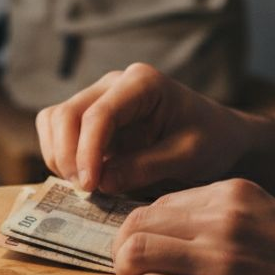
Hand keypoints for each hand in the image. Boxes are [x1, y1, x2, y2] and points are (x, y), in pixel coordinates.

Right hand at [36, 63, 255, 193]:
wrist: (219, 138)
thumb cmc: (210, 141)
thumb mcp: (187, 157)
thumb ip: (145, 167)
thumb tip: (100, 181)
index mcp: (142, 83)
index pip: (99, 113)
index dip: (87, 151)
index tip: (91, 186)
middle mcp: (113, 85)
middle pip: (67, 113)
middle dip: (68, 155)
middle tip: (86, 191)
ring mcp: (98, 99)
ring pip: (54, 120)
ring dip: (59, 155)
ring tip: (84, 187)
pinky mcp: (90, 119)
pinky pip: (57, 131)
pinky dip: (60, 155)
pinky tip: (83, 178)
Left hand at [112, 177, 274, 274]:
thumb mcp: (271, 218)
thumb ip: (224, 218)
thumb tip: (171, 233)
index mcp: (234, 193)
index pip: (160, 201)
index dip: (146, 228)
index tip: (150, 249)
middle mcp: (222, 220)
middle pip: (137, 222)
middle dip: (126, 249)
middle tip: (134, 272)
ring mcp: (219, 260)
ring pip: (133, 252)